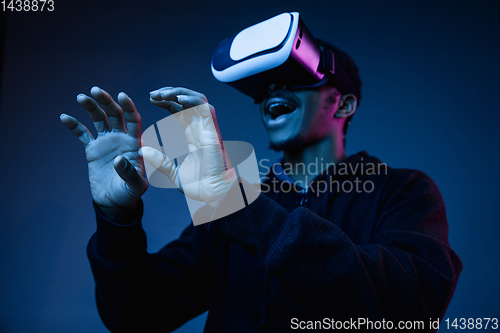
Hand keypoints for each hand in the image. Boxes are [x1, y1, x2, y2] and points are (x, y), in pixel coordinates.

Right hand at [60, 86, 147, 219]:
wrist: (114, 202)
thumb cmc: (130, 194)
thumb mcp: (135, 186)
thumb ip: (129, 173)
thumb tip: (119, 160)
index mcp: (135, 143)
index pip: (134, 120)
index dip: (128, 107)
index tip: (121, 95)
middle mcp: (121, 138)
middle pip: (114, 114)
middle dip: (106, 101)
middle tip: (95, 90)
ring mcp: (106, 142)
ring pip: (98, 119)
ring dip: (90, 107)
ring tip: (80, 97)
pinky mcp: (92, 149)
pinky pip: (82, 134)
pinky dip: (74, 125)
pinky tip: (64, 117)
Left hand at [144, 87, 235, 208]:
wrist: (215, 195)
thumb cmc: (200, 187)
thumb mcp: (173, 172)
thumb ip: (159, 161)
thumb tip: (142, 151)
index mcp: (193, 136)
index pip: (179, 111)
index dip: (166, 102)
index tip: (152, 99)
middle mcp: (200, 129)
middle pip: (186, 102)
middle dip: (169, 94)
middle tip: (153, 94)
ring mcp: (207, 129)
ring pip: (196, 100)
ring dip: (179, 93)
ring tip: (162, 93)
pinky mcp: (213, 132)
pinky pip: (205, 109)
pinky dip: (192, 100)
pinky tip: (177, 99)